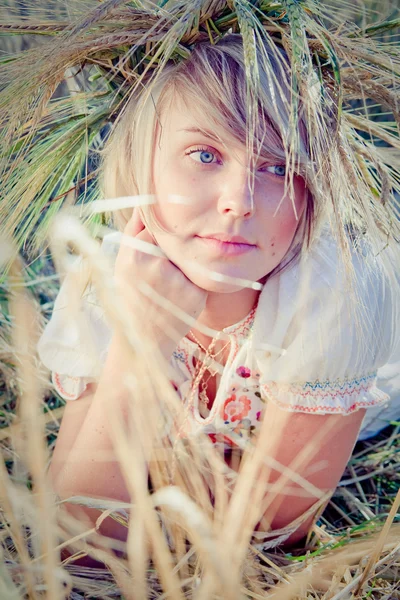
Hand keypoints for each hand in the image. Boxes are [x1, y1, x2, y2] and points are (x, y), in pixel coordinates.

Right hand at [113, 209, 206, 355]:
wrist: (141, 340)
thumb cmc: (130, 297)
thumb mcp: (122, 263)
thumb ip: (135, 230)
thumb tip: (147, 199)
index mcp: (134, 257)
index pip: (156, 230)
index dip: (156, 240)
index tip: (153, 253)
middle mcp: (156, 267)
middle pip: (174, 243)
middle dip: (170, 253)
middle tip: (158, 276)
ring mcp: (177, 282)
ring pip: (188, 258)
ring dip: (182, 267)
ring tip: (165, 290)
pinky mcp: (195, 295)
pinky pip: (198, 276)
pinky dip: (191, 282)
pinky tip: (177, 299)